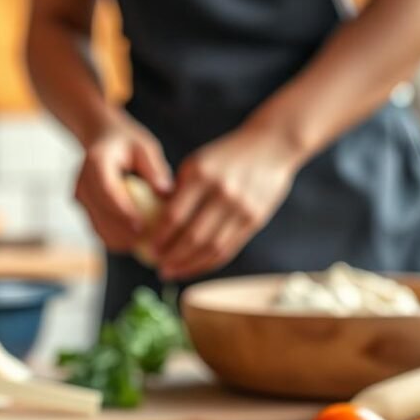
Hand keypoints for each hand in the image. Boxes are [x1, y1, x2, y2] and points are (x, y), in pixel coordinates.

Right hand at [73, 116, 171, 251]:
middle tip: (149, 245)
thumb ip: (154, 168)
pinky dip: (116, 239)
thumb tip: (167, 193)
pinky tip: (137, 244)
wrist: (101, 139)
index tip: (141, 226)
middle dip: (123, 233)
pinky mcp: (84, 209)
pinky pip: (99, 230)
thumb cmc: (128, 143)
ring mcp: (80, 198)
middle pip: (100, 215)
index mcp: (95, 162)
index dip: (121, 212)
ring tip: (146, 247)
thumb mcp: (144, 147)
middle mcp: (82, 182)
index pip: (106, 191)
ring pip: (97, 228)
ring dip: (120, 240)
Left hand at [152, 126, 301, 279]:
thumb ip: (179, 190)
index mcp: (202, 176)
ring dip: (189, 265)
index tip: (148, 248)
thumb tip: (155, 222)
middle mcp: (222, 193)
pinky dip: (208, 263)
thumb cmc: (226, 156)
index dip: (160, 237)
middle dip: (172, 256)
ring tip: (172, 272)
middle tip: (158, 266)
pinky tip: (194, 267)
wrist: (271, 146)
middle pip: (193, 237)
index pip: (174, 216)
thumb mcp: (197, 162)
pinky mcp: (254, 220)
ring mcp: (241, 209)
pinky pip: (228, 249)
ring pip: (211, 248)